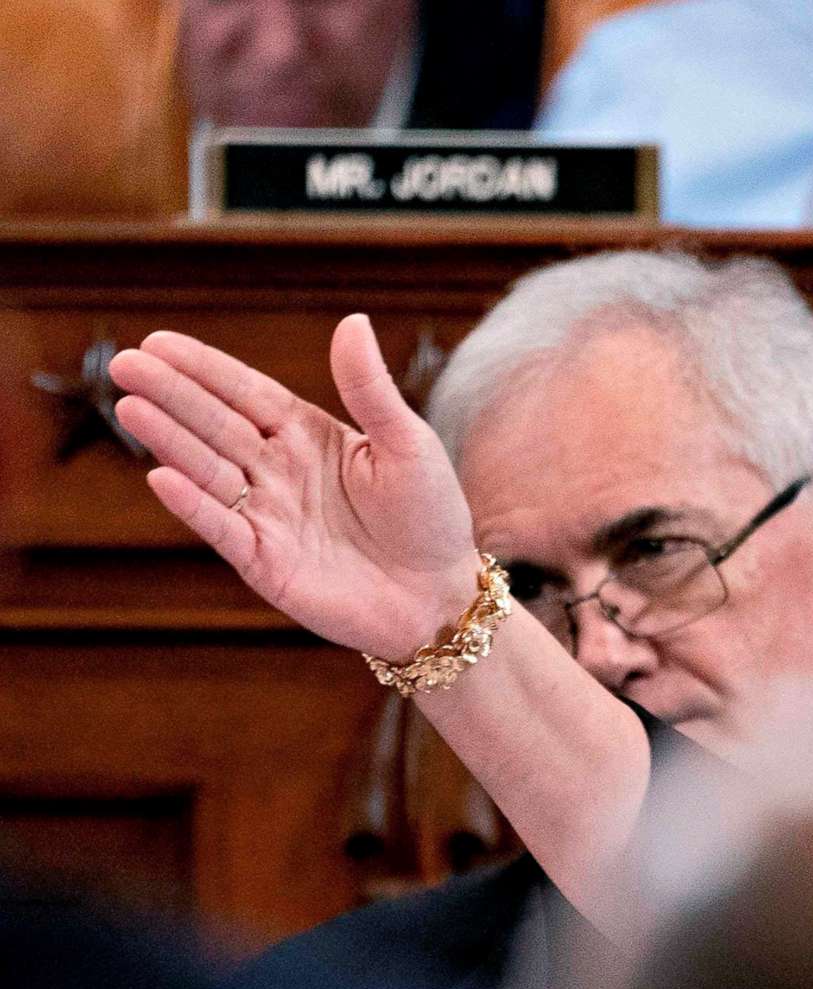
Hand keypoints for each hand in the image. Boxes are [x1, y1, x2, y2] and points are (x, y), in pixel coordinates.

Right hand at [108, 315, 479, 660]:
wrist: (441, 597)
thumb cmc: (429, 516)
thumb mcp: (408, 444)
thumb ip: (371, 389)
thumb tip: (353, 321)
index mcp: (307, 435)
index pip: (246, 393)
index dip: (204, 369)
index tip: (159, 342)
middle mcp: (278, 470)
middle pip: (216, 425)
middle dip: (171, 394)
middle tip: (126, 365)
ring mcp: (267, 515)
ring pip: (209, 471)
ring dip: (169, 441)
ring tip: (130, 407)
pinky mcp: (265, 562)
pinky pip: (223, 529)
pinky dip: (194, 505)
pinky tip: (163, 477)